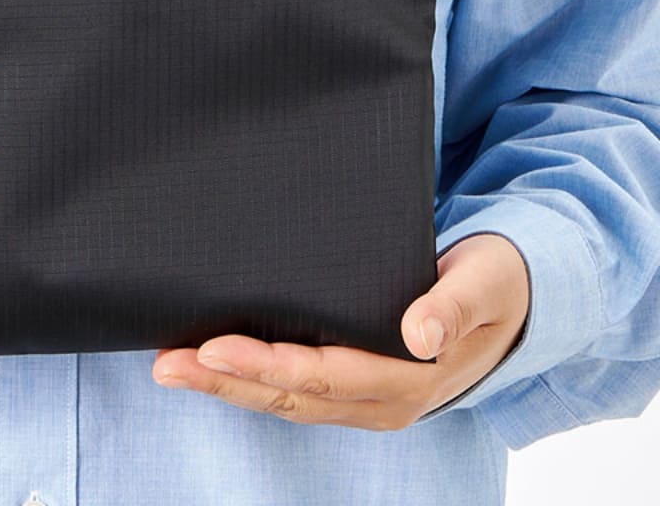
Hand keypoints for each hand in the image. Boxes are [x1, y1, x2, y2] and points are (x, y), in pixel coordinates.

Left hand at [151, 232, 528, 429]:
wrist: (515, 300)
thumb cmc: (495, 283)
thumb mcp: (484, 283)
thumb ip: (452, 306)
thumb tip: (418, 332)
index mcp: (410, 377)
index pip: (322, 375)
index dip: (264, 365)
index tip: (212, 346)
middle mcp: (381, 399)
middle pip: (289, 395)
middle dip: (223, 380)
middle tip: (166, 363)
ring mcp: (366, 397)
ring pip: (285, 399)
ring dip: (226, 385)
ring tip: (170, 366)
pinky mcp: (355, 384)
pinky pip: (295, 389)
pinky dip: (249, 380)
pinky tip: (211, 362)